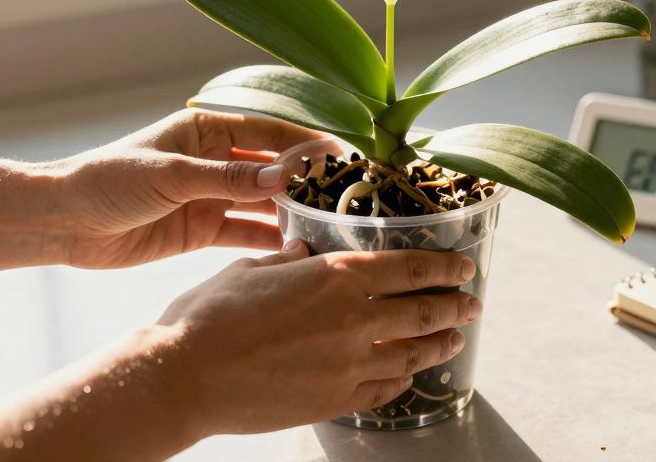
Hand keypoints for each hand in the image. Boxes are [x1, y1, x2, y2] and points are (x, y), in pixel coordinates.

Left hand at [52, 109, 336, 268]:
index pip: (269, 130)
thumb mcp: (172, 175)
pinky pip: (246, 232)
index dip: (307, 142)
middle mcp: (215, 160)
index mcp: (207, 129)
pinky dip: (270, 240)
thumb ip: (229, 179)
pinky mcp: (202, 230)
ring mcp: (210, 196)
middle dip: (308, 180)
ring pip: (264, 202)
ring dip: (294, 212)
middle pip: (272, 167)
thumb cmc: (109, 180)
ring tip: (332, 225)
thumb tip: (286, 176)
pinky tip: (299, 249)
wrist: (63, 222)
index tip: (344, 155)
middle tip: (349, 196)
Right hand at [153, 240, 481, 436]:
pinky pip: (384, 390)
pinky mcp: (335, 401)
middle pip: (423, 312)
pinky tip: (407, 376)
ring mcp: (348, 365)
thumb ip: (286, 262)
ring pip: (412, 353)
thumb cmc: (207, 316)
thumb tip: (302, 253)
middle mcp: (353, 320)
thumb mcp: (249, 270)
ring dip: (439, 344)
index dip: (444, 267)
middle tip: (472, 303)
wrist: (183, 377)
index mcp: (335, 277)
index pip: (410, 269)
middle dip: (455, 306)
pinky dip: (402, 380)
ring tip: (454, 340)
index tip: (464, 266)